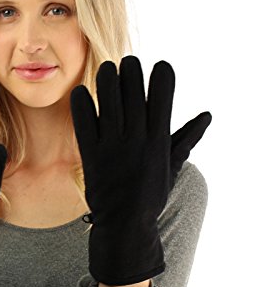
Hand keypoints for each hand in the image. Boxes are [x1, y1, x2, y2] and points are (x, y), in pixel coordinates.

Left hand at [71, 56, 210, 284]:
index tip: (159, 66)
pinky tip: (81, 92)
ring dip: (107, 80)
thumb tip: (206, 116)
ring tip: (106, 68)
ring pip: (109, 102)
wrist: (124, 224)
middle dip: (132, 72)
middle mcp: (138, 140)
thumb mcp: (172, 166)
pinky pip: (85, 123)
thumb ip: (186, 138)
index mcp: (159, 140)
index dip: (162, 76)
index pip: (163, 97)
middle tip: (127, 62)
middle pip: (134, 94)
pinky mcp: (92, 155)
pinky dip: (82, 105)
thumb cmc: (150, 194)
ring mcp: (113, 147)